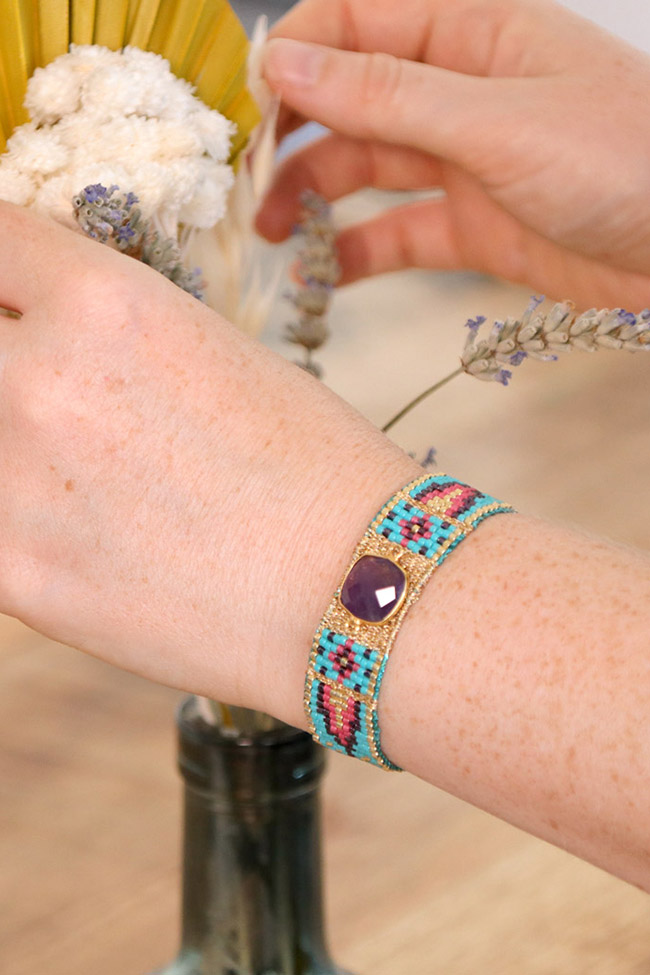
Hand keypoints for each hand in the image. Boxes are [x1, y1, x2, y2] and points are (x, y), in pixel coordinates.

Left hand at [0, 203, 415, 719]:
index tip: (5, 294)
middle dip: (2, 353)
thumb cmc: (315, 467)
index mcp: (107, 302)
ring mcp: (14, 480)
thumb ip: (112, 335)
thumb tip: (48, 334)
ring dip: (6, 438)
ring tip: (66, 469)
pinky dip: (11, 515)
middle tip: (37, 391)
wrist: (357, 585)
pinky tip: (63, 528)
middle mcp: (43, 378)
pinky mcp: (11, 572)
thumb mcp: (216, 355)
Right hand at [257, 0, 649, 308]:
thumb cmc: (620, 159)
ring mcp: (464, 162)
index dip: (294, 58)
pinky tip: (324, 276)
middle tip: (244, 186)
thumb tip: (286, 62)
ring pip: (365, 170)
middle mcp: (457, 91)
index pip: (353, 23)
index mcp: (468, 31)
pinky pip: (398, 234)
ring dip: (313, 199)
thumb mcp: (494, 121)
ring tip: (272, 236)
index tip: (246, 108)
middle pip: (348, 102)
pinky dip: (359, 254)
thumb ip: (387, 94)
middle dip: (292, 138)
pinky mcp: (474, 228)